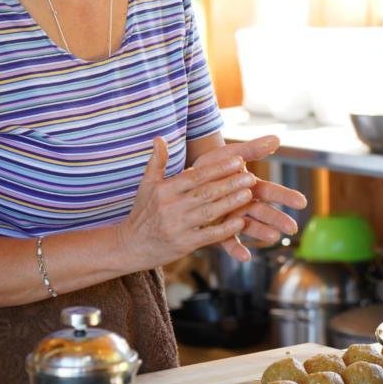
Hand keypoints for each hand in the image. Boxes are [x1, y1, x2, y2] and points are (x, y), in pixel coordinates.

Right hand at [118, 137, 256, 268]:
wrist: (131, 246)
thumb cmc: (143, 212)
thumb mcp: (146, 185)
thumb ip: (156, 162)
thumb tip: (160, 138)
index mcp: (165, 190)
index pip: (195, 176)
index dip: (218, 168)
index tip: (238, 160)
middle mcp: (171, 207)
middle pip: (206, 193)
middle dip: (230, 183)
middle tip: (250, 176)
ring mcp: (178, 227)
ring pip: (209, 212)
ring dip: (231, 203)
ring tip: (249, 194)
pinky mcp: (184, 245)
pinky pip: (208, 236)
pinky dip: (225, 229)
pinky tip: (240, 222)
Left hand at [195, 136, 307, 261]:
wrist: (188, 179)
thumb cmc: (213, 165)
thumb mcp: (231, 154)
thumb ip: (253, 149)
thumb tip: (277, 138)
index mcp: (249, 187)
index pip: (271, 191)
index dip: (286, 196)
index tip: (302, 201)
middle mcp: (243, 204)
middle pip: (264, 212)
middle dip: (278, 219)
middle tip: (293, 228)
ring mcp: (232, 218)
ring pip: (250, 227)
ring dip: (262, 233)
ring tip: (274, 238)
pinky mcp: (217, 230)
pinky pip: (228, 241)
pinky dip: (236, 249)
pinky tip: (245, 257)